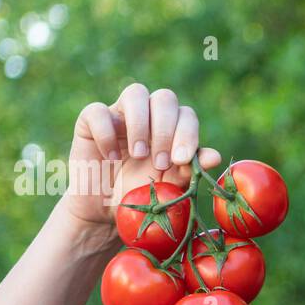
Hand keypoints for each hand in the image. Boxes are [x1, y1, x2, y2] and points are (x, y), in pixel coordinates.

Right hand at [62, 82, 221, 242]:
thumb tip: (215, 157)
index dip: (187, 134)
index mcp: (172, 128)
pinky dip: (106, 133)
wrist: (105, 212)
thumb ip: (190, 171)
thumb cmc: (142, 196)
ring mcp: (120, 114)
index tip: (180, 161)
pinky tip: (111, 157)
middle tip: (160, 162)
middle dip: (165, 130)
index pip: (186, 115)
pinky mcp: (90, 121)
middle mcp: (149, 115)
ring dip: (141, 124)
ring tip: (139, 155)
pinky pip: (98, 111)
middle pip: (165, 98)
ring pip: (135, 93)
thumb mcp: (169, 187)